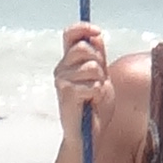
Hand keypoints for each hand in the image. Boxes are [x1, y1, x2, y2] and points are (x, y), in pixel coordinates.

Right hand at [53, 21, 110, 143]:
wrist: (89, 134)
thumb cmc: (95, 107)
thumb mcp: (101, 76)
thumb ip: (98, 57)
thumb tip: (96, 36)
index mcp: (69, 61)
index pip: (70, 34)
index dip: (83, 28)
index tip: (98, 32)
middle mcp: (61, 68)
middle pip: (84, 48)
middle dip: (99, 62)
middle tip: (99, 80)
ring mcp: (62, 80)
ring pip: (91, 66)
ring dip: (100, 82)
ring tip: (94, 95)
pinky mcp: (66, 93)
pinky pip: (92, 84)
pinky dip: (98, 94)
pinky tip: (91, 103)